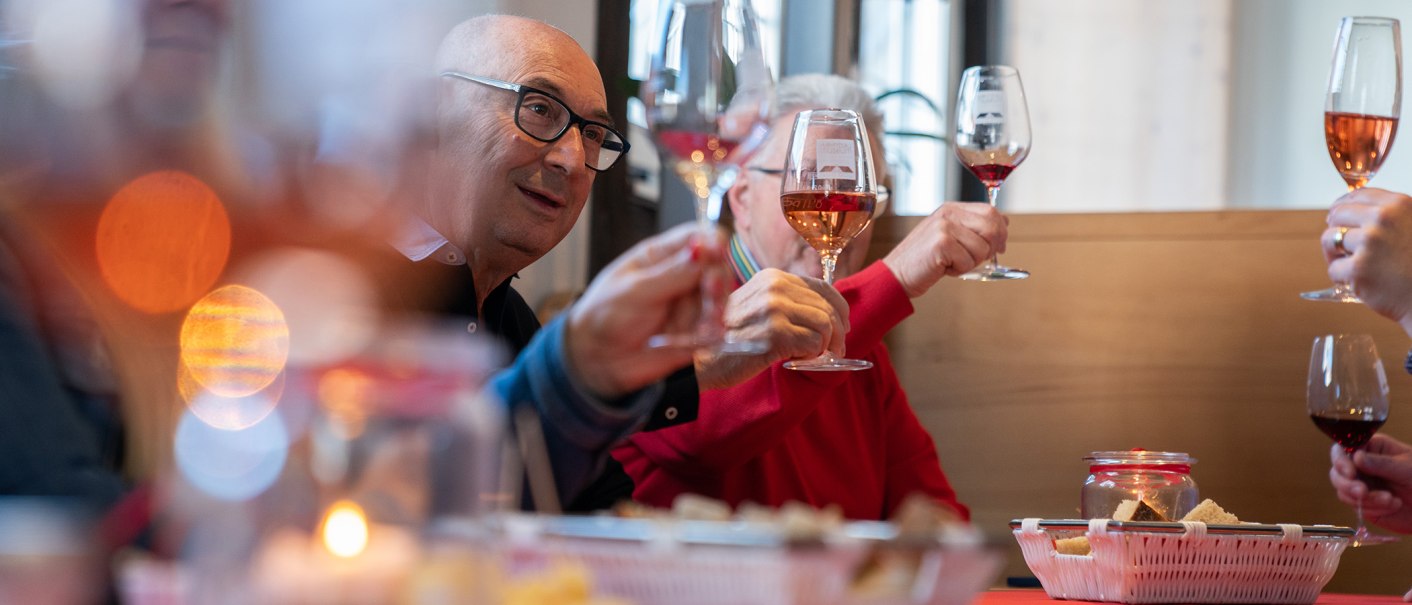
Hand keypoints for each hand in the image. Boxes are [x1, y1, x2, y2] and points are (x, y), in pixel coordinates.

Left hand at [563, 223, 722, 398]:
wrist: (595, 358)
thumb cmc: (605, 314)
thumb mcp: (636, 290)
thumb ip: (673, 272)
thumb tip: (704, 246)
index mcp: (662, 256)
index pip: (698, 237)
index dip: (713, 241)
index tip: (717, 251)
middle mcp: (681, 277)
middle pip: (716, 268)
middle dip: (718, 279)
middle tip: (710, 290)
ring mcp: (689, 306)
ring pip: (719, 301)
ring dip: (716, 310)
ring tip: (705, 324)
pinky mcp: (694, 333)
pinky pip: (714, 331)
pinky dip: (712, 334)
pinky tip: (703, 338)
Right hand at [694, 268, 848, 389]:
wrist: (699, 359)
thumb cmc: (728, 339)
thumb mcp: (756, 306)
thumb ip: (785, 303)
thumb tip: (827, 314)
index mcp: (772, 277)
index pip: (822, 286)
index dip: (839, 308)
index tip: (842, 326)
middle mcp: (774, 286)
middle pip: (828, 305)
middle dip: (837, 331)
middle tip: (835, 350)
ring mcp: (774, 308)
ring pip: (825, 324)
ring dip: (826, 345)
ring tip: (813, 357)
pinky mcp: (775, 333)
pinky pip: (814, 343)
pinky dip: (812, 355)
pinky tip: (795, 359)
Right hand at [882, 202, 1008, 297]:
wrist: (897, 274)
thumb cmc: (924, 259)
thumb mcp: (950, 237)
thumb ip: (973, 228)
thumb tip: (1004, 225)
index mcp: (951, 209)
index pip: (991, 211)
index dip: (1000, 231)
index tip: (997, 246)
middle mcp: (948, 213)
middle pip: (992, 227)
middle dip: (990, 248)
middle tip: (972, 258)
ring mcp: (944, 227)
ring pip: (983, 248)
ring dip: (971, 262)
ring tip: (951, 262)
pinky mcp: (941, 243)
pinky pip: (968, 261)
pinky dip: (959, 270)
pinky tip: (944, 267)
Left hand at [1326, 188, 1411, 336]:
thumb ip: (1392, 215)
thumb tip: (1353, 206)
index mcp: (1398, 205)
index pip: (1358, 195)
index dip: (1343, 206)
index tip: (1338, 216)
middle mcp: (1382, 219)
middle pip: (1337, 214)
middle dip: (1335, 228)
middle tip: (1340, 244)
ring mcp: (1369, 243)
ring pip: (1329, 239)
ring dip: (1334, 253)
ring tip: (1349, 264)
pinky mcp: (1358, 269)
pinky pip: (1333, 268)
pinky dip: (1342, 277)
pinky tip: (1358, 281)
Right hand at [1328, 434, 1411, 533]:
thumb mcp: (1407, 468)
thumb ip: (1381, 463)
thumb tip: (1356, 457)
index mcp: (1371, 449)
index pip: (1343, 449)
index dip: (1340, 460)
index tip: (1350, 473)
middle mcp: (1362, 466)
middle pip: (1337, 473)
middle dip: (1348, 484)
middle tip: (1362, 492)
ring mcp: (1362, 485)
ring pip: (1344, 492)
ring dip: (1366, 499)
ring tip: (1390, 501)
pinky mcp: (1364, 503)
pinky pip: (1357, 506)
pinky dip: (1373, 509)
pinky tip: (1393, 506)